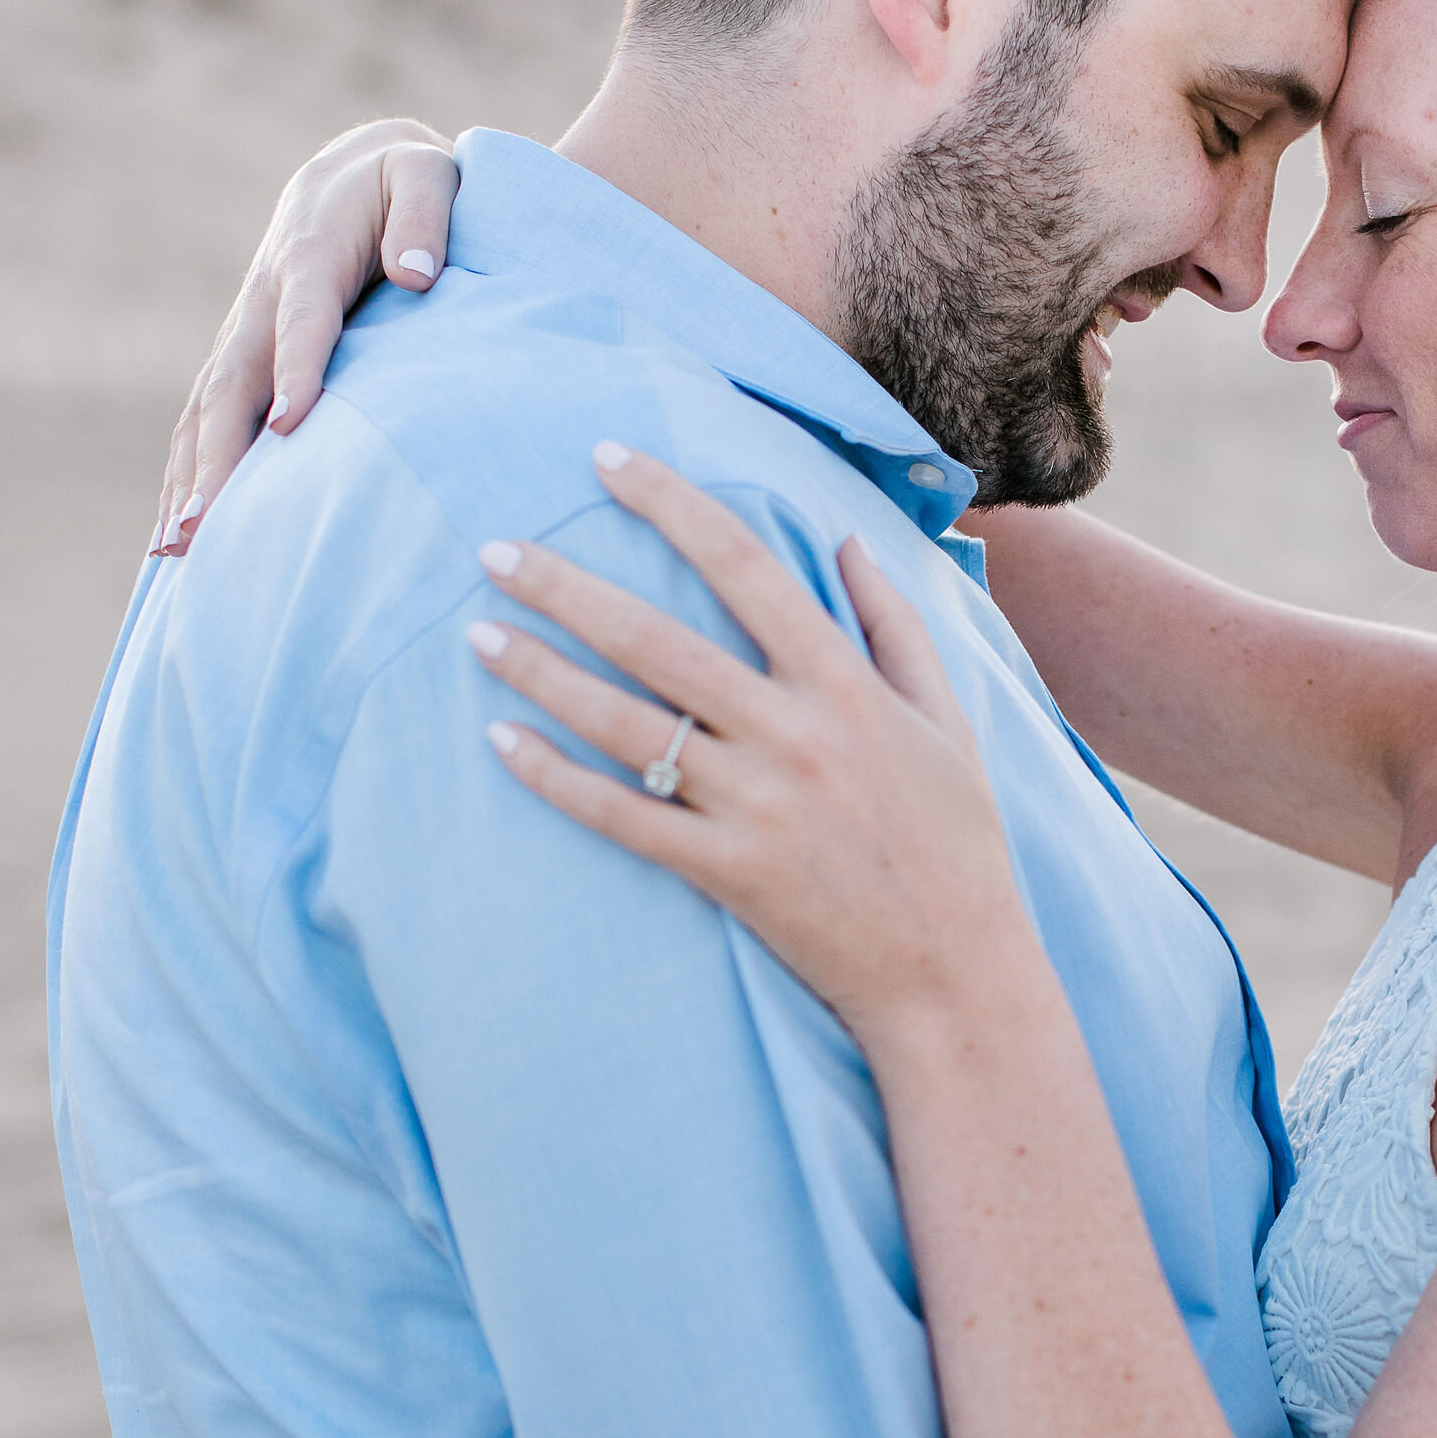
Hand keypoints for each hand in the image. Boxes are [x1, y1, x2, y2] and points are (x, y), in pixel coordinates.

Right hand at [152, 120, 459, 555]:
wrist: (352, 172)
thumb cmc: (403, 182)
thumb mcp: (427, 176)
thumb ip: (425, 218)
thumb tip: (418, 274)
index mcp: (310, 257)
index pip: (304, 321)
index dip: (295, 370)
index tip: (291, 425)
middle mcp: (264, 301)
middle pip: (233, 384)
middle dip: (217, 454)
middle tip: (206, 523)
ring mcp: (246, 333)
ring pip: (207, 411)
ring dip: (189, 478)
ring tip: (177, 548)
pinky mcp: (243, 358)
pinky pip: (205, 421)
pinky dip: (188, 475)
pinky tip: (178, 537)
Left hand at [471, 446, 1029, 1037]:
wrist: (957, 977)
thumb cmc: (958, 844)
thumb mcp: (948, 722)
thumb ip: (896, 626)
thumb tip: (844, 540)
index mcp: (846, 685)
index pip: (746, 565)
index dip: (671, 504)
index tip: (609, 460)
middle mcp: (794, 735)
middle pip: (658, 640)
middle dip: (568, 587)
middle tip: (495, 551)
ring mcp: (756, 807)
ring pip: (627, 725)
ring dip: (544, 675)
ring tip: (478, 634)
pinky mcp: (728, 873)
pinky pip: (623, 818)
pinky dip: (558, 780)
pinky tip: (503, 743)